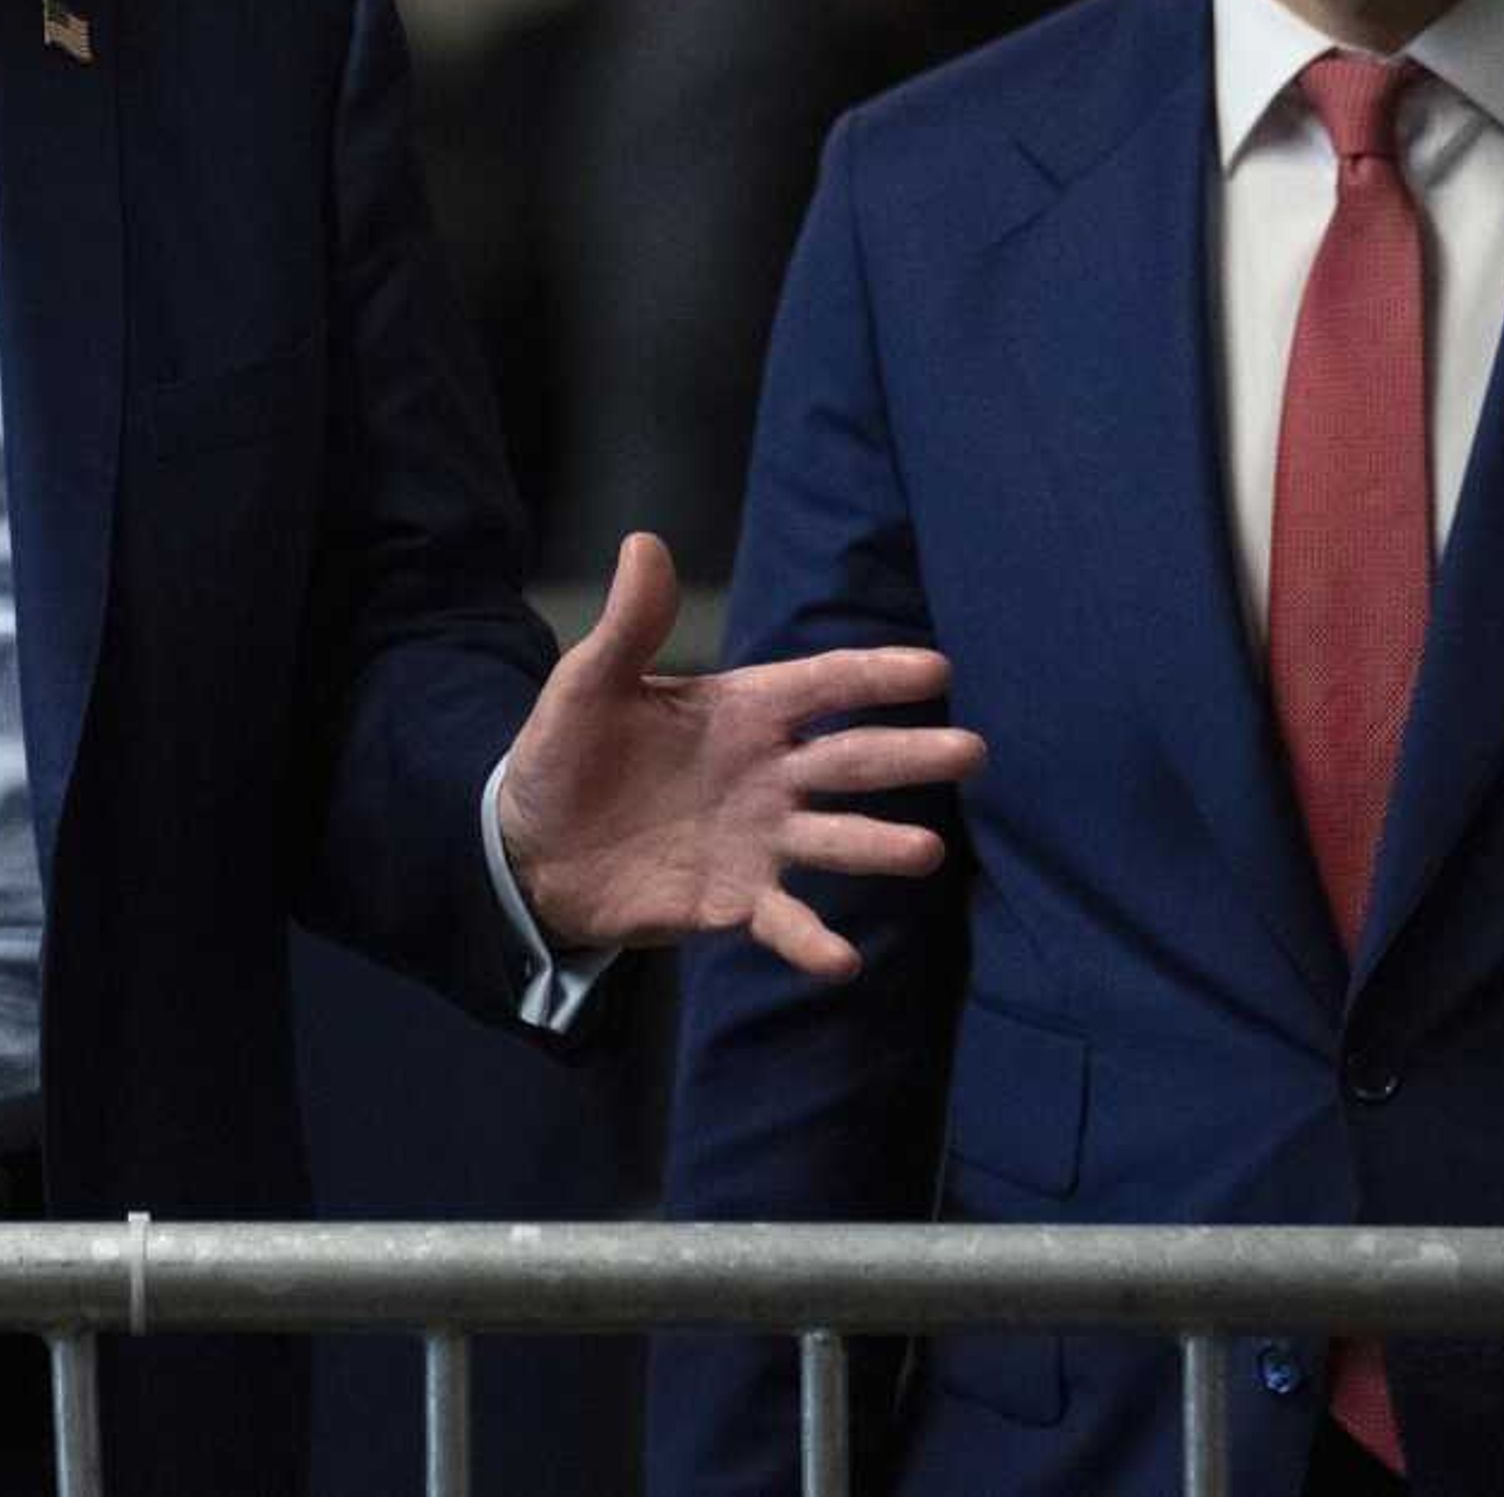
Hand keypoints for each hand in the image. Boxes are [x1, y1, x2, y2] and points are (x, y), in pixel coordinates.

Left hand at [495, 533, 981, 979]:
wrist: (532, 849)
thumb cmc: (568, 755)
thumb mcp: (588, 685)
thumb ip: (630, 626)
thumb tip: (644, 544)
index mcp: (742, 711)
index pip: (822, 685)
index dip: (875, 675)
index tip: (936, 668)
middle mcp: (767, 774)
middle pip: (850, 760)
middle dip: (910, 756)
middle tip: (971, 752)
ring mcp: (758, 840)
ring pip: (834, 838)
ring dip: (879, 845)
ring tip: (927, 852)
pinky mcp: (735, 901)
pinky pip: (783, 920)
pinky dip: (813, 940)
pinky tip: (843, 959)